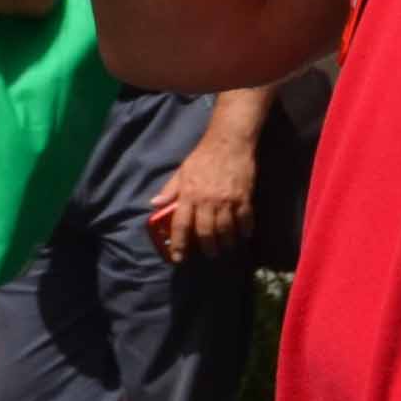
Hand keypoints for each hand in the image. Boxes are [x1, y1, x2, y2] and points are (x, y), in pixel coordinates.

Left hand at [149, 131, 255, 264]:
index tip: (178, 258)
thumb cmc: (203, 157)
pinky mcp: (243, 197)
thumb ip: (170, 190)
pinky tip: (244, 235)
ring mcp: (227, 200)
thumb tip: (155, 204)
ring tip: (226, 247)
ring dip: (226, 242)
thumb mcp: (182, 172)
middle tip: (210, 255)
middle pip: (206, 232)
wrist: (229, 142)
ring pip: (226, 229)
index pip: (181, 225)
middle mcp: (206, 201)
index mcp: (189, 195)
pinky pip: (245, 219)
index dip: (179, 244)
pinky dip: (245, 229)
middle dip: (207, 248)